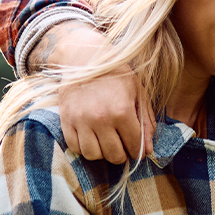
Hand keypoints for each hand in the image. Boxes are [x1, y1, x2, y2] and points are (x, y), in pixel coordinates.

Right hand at [35, 21, 155, 162]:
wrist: (84, 58)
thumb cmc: (116, 75)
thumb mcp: (138, 92)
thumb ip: (146, 120)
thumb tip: (149, 149)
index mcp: (122, 110)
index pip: (134, 145)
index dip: (138, 151)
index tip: (137, 149)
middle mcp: (101, 118)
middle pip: (114, 155)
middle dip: (122, 155)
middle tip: (122, 148)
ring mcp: (81, 120)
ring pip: (93, 155)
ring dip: (102, 154)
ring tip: (106, 144)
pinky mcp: (66, 120)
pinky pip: (75, 148)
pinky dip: (84, 149)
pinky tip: (91, 140)